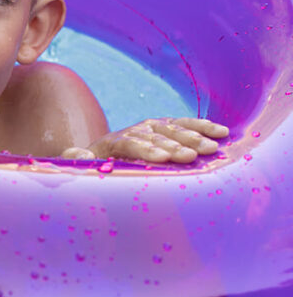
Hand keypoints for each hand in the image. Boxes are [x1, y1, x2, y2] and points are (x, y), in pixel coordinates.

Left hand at [61, 117, 228, 163]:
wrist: (96, 160)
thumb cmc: (90, 170)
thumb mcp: (78, 167)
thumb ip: (76, 161)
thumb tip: (79, 154)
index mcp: (111, 143)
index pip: (129, 143)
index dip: (146, 150)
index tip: (162, 158)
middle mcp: (132, 132)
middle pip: (154, 136)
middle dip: (174, 145)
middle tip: (192, 156)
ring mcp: (148, 129)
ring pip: (172, 129)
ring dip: (193, 137)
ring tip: (214, 147)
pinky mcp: (163, 130)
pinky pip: (183, 125)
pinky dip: (201, 127)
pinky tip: (220, 132)